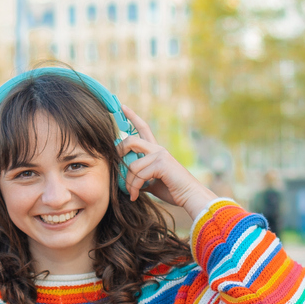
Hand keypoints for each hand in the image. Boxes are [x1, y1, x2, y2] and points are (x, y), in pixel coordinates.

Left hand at [115, 103, 214, 220]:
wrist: (190, 197)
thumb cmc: (173, 190)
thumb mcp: (152, 181)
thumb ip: (140, 177)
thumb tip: (123, 180)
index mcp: (156, 150)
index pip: (143, 128)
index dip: (132, 116)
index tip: (122, 106)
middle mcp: (158, 149)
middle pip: (131, 140)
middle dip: (118, 151)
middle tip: (114, 166)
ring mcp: (160, 155)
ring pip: (132, 165)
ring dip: (128, 183)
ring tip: (131, 193)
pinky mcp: (162, 164)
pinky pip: (139, 174)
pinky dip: (134, 187)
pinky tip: (135, 196)